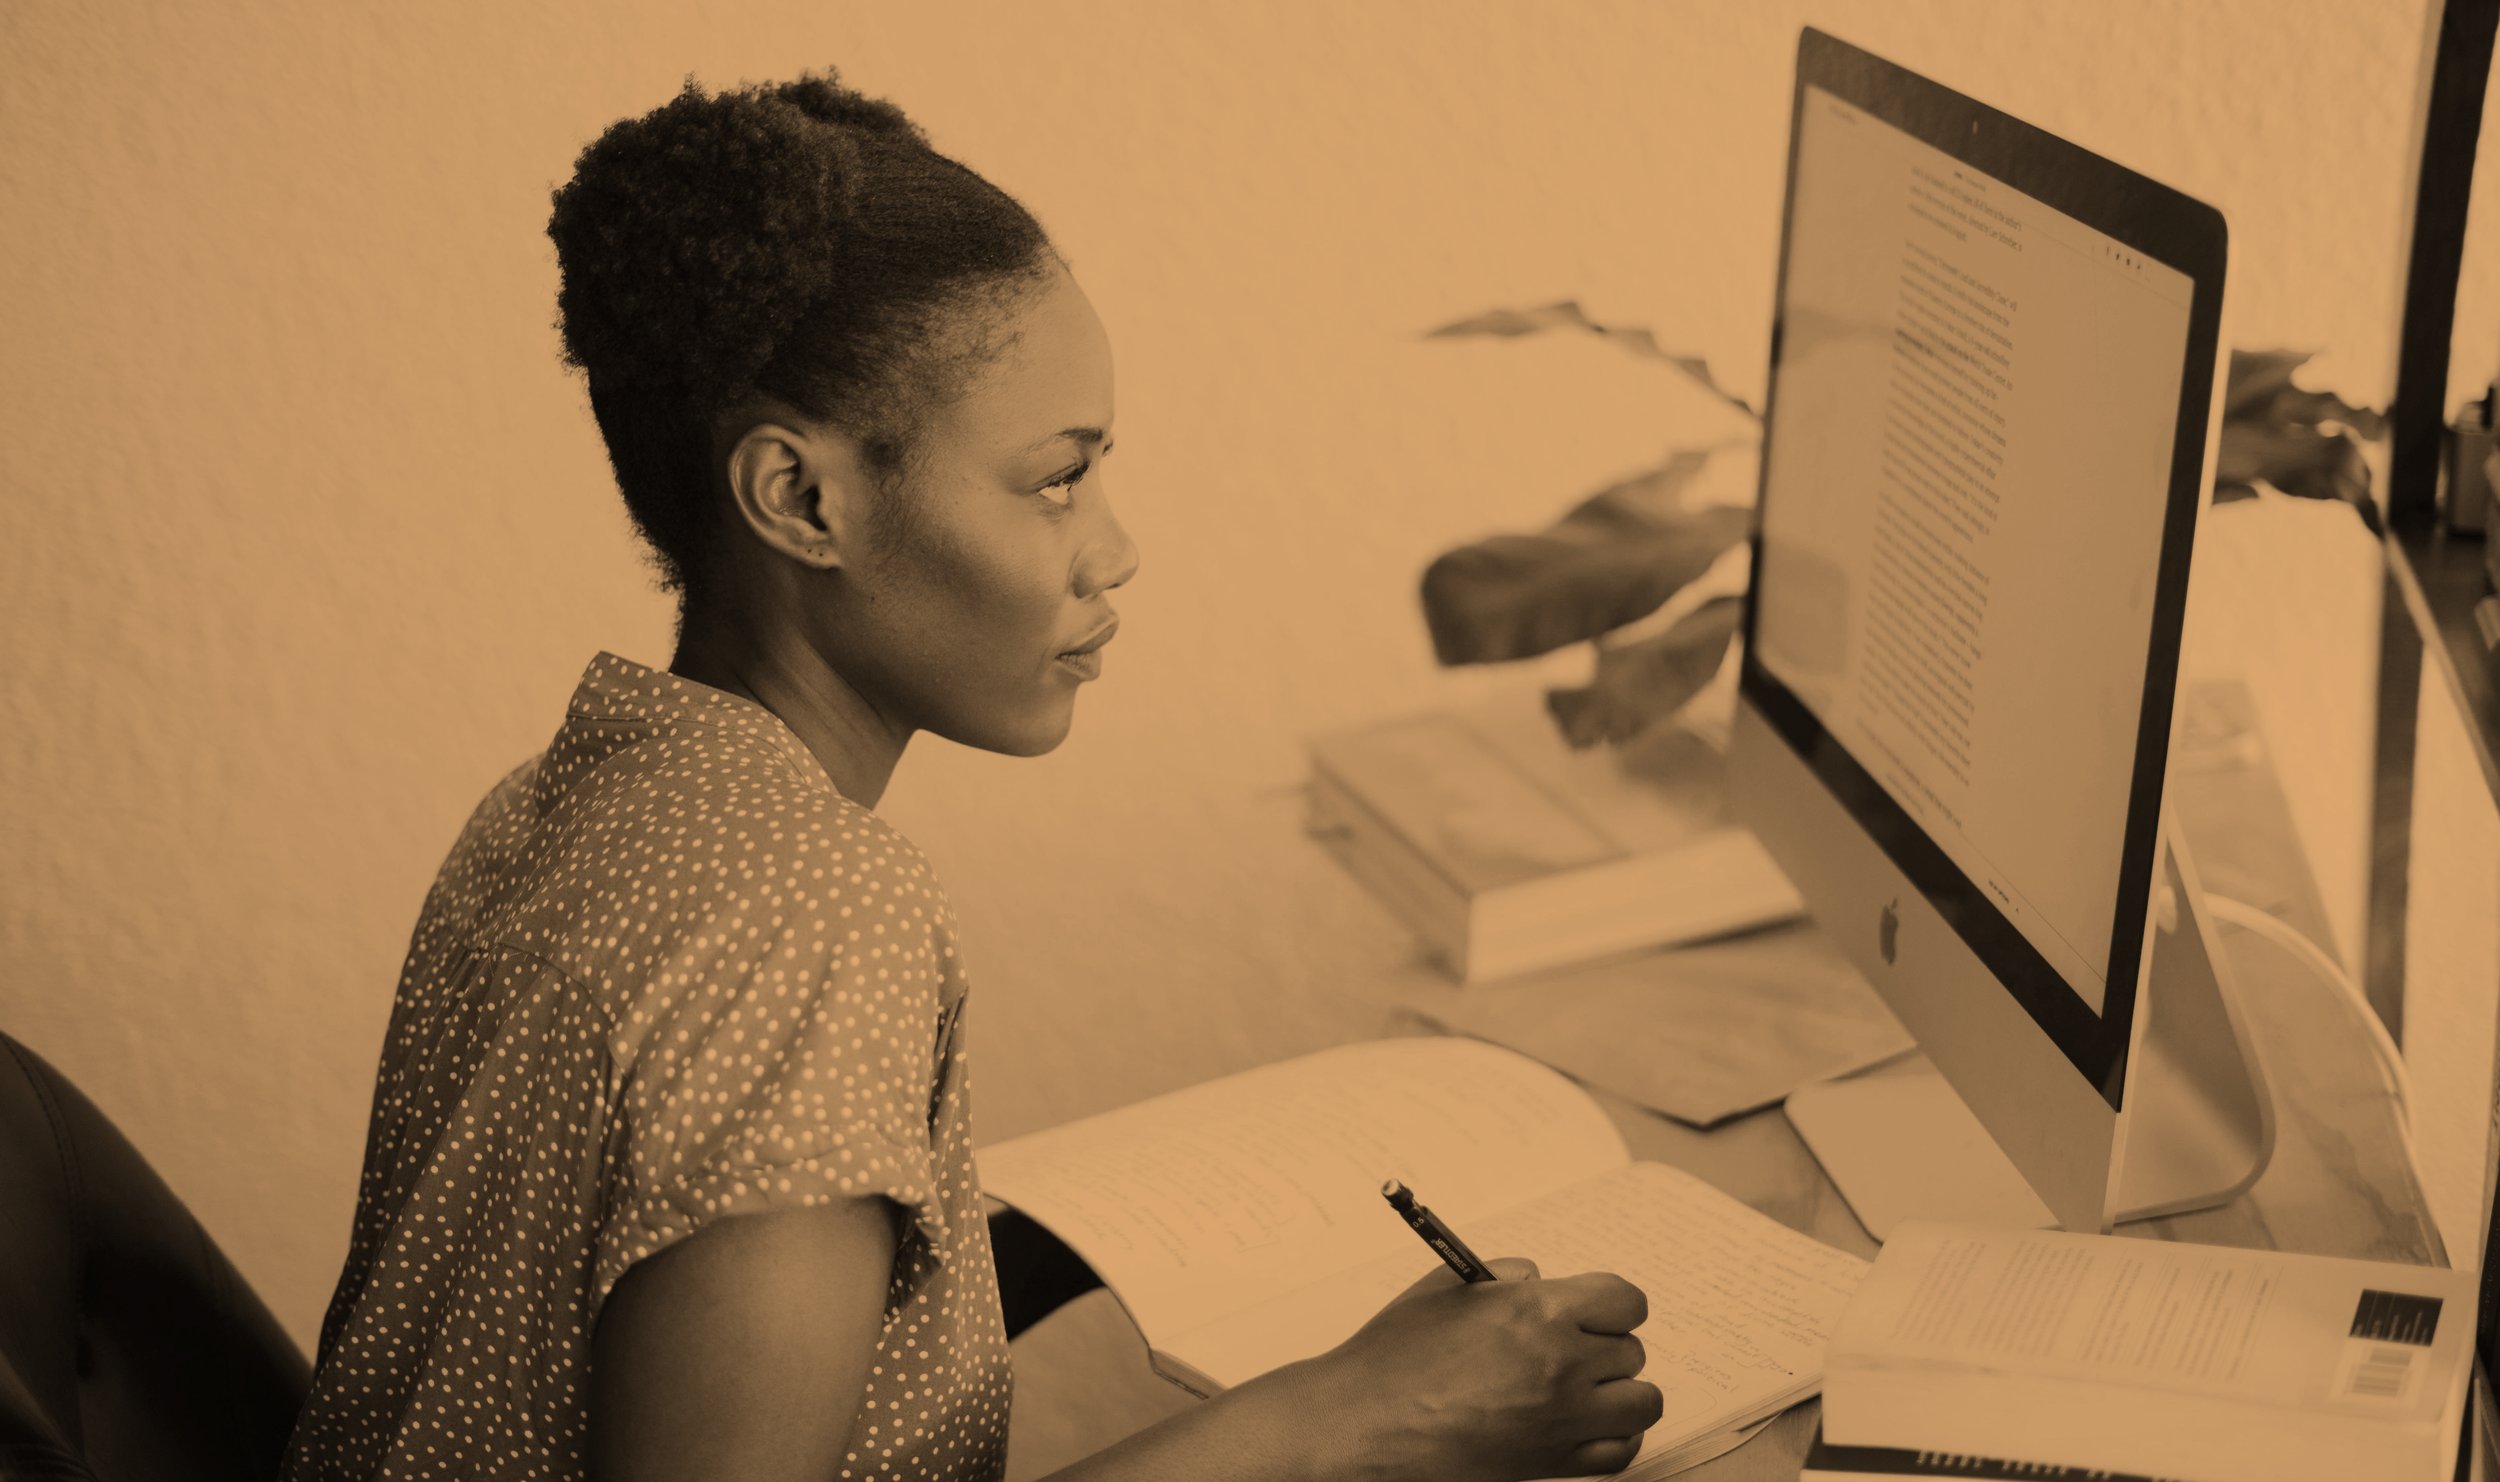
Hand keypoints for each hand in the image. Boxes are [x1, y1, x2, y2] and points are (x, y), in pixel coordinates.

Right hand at [1289, 1256, 1663, 1481]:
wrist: (1364, 1423)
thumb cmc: (1394, 1358)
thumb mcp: (1447, 1287)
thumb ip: (1504, 1274)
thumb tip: (1539, 1280)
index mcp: (1538, 1311)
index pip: (1624, 1300)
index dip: (1609, 1304)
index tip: (1594, 1311)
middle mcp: (1561, 1364)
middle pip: (1630, 1349)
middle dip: (1604, 1344)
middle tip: (1570, 1349)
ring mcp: (1561, 1420)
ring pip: (1641, 1401)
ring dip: (1621, 1391)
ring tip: (1589, 1388)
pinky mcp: (1553, 1464)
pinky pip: (1622, 1451)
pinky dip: (1618, 1436)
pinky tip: (1594, 1424)